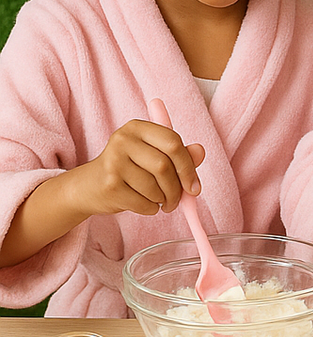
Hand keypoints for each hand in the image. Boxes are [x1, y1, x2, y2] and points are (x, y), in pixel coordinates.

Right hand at [75, 119, 205, 217]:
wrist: (88, 186)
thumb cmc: (129, 169)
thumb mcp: (153, 155)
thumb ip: (179, 154)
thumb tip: (200, 151)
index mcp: (137, 128)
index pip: (173, 142)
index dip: (188, 166)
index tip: (194, 186)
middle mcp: (122, 140)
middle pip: (164, 166)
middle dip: (177, 189)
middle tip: (178, 201)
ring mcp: (113, 162)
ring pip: (155, 187)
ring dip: (163, 200)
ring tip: (159, 201)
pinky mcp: (108, 185)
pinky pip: (143, 202)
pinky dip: (151, 208)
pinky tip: (145, 204)